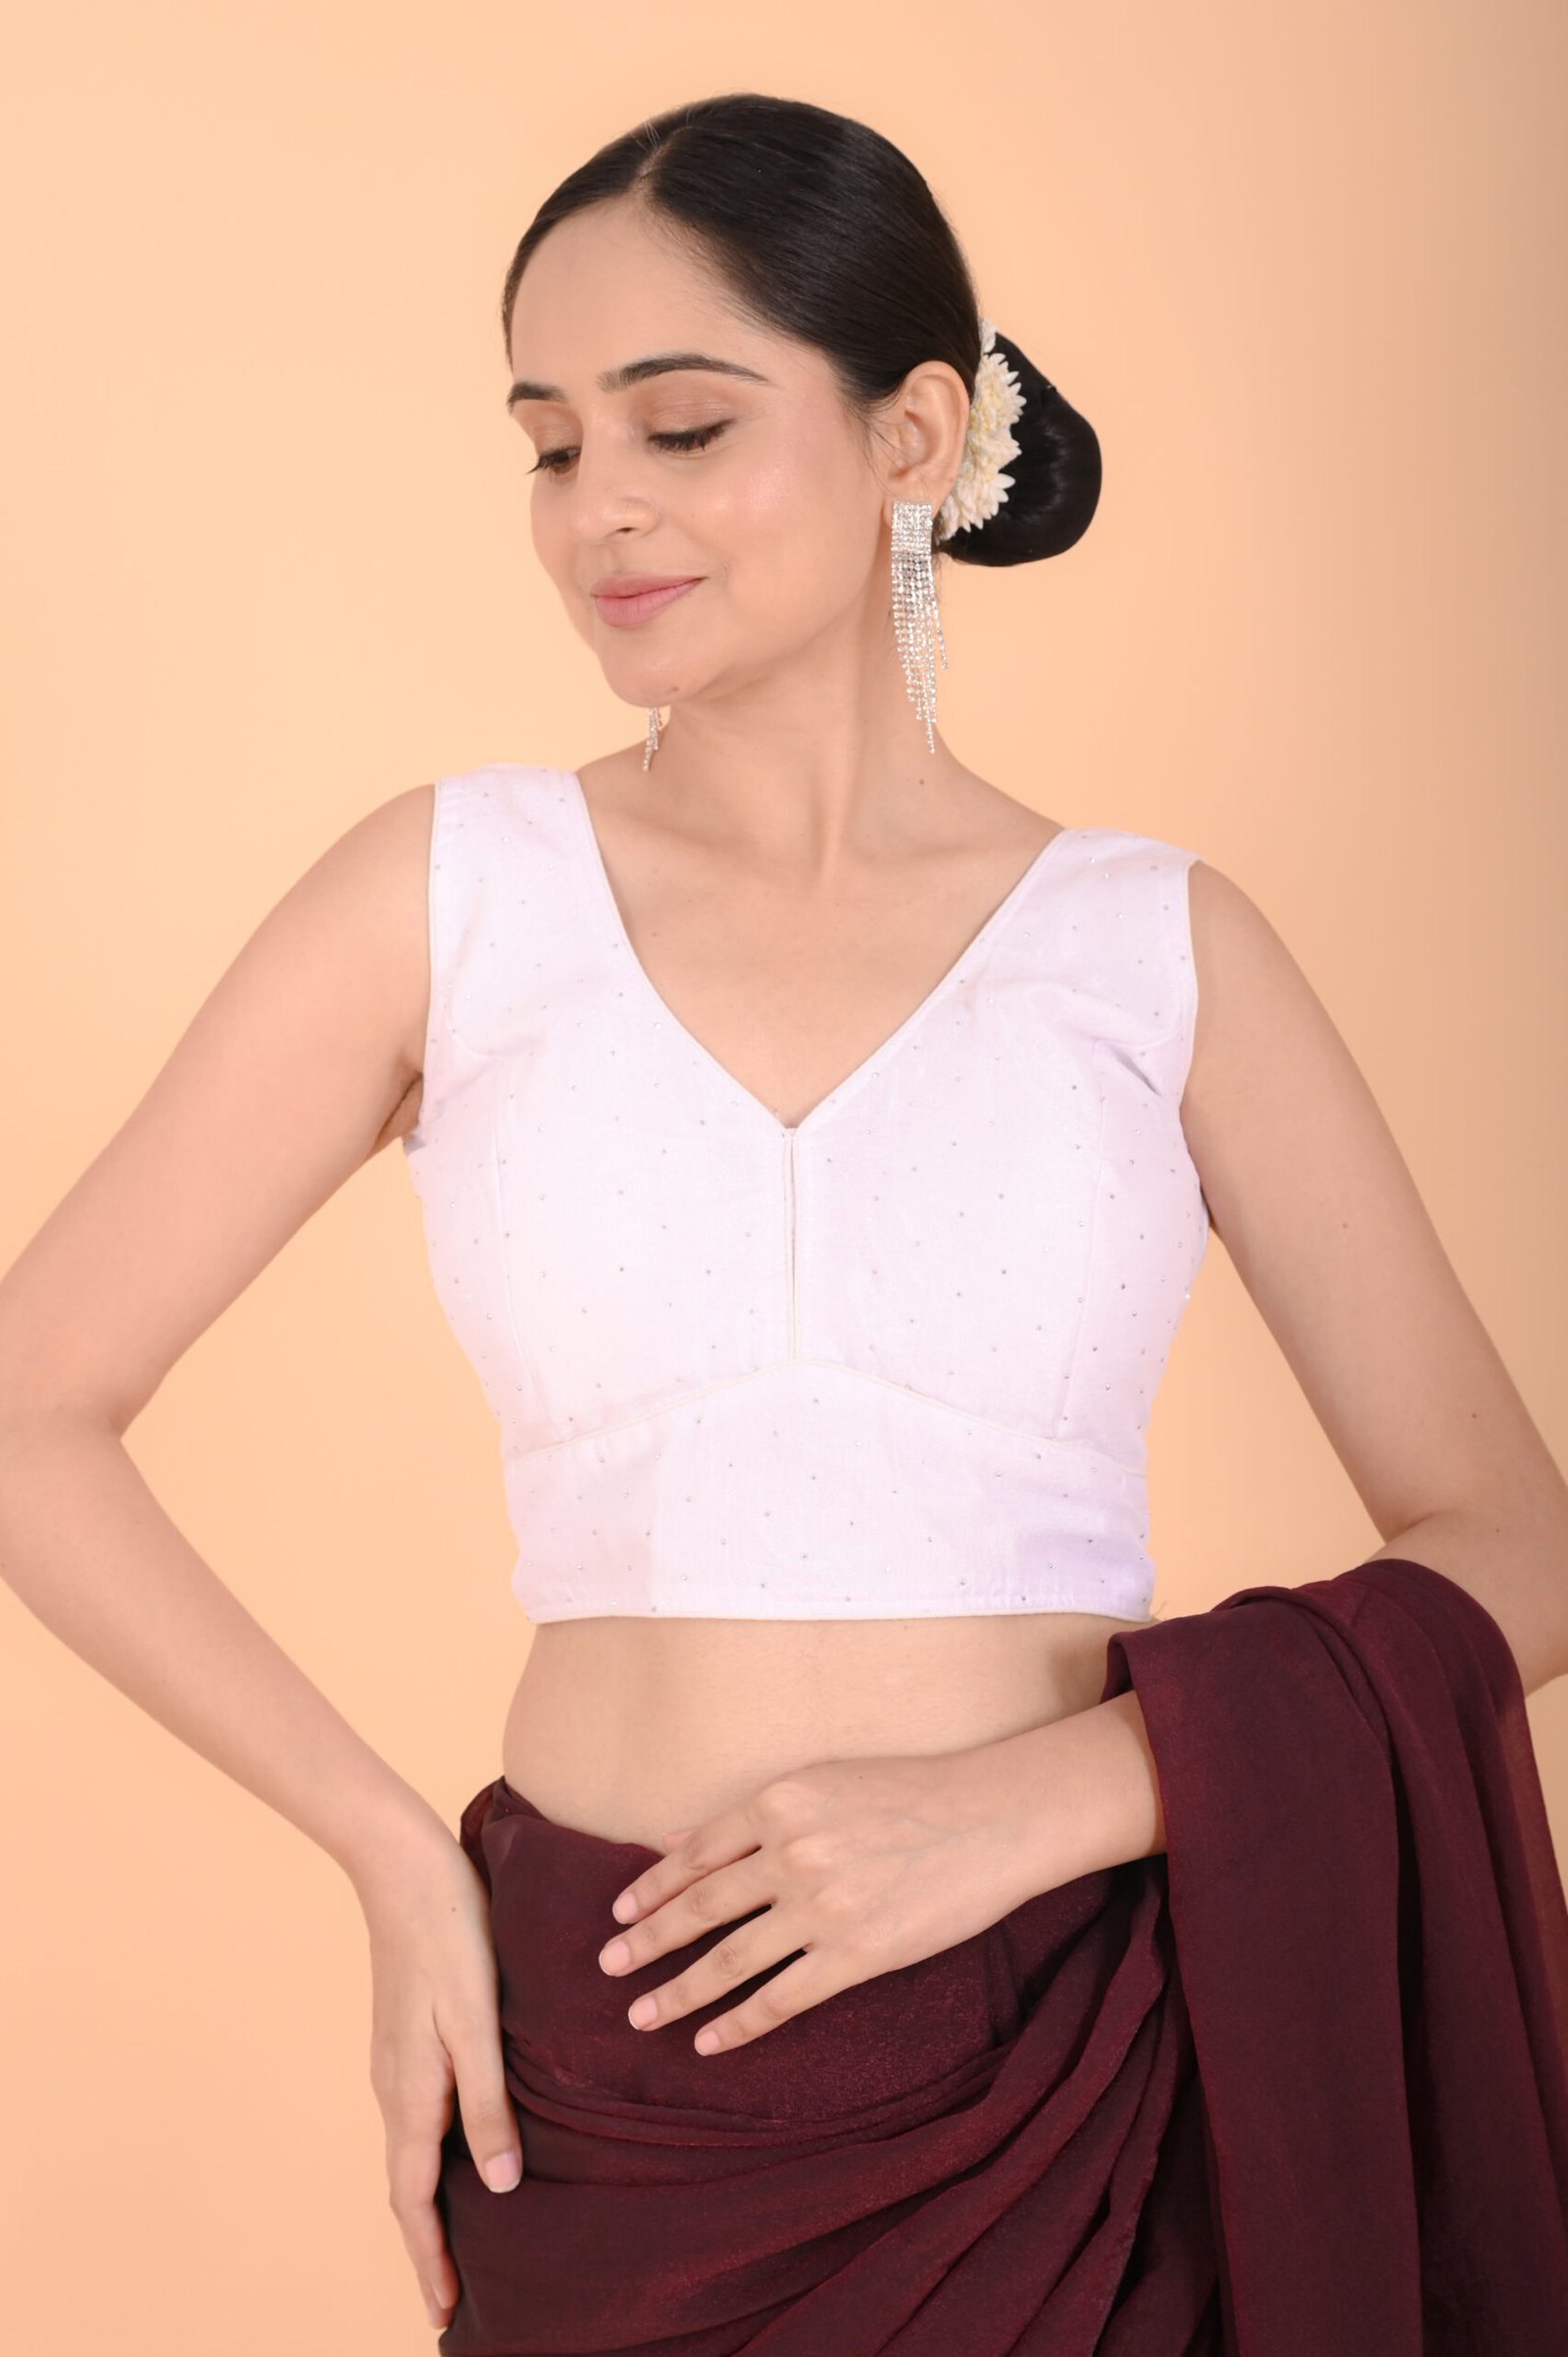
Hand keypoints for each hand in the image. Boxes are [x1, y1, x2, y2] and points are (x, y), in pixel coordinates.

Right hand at [356, 1832, 523, 2331]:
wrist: (402, 1866)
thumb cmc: (450, 1937)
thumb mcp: (477, 2022)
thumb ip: (488, 2103)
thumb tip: (501, 2187)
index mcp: (411, 2092)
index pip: (415, 2200)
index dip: (430, 2257)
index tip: (444, 2312)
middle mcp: (395, 2086)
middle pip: (408, 2186)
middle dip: (428, 2245)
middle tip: (451, 2298)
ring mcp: (396, 2061)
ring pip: (413, 2152)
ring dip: (431, 2203)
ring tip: (461, 2240)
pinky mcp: (406, 2036)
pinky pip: (417, 2118)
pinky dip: (434, 2156)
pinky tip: (462, 2150)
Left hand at [594, 1746, 1048, 2056]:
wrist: (992, 1818)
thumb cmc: (912, 1791)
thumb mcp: (825, 1781)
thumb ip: (757, 1815)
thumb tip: (680, 1839)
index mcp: (779, 1802)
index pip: (696, 1853)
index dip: (652, 1887)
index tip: (618, 1912)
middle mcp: (791, 1854)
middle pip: (700, 1908)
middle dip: (647, 1942)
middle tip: (608, 1968)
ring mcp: (822, 1908)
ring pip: (729, 1960)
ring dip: (677, 1992)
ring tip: (642, 2015)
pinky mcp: (856, 1955)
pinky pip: (781, 1999)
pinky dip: (738, 2024)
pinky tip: (709, 2041)